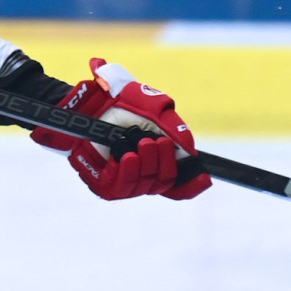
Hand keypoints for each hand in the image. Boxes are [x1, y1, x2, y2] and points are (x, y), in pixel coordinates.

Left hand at [32, 58, 211, 200]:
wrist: (87, 103)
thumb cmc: (120, 102)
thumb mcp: (152, 107)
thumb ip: (174, 126)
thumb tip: (189, 151)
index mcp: (157, 159)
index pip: (180, 183)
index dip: (193, 184)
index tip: (204, 178)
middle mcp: (142, 174)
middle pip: (165, 183)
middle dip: (165, 163)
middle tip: (156, 142)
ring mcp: (124, 181)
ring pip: (146, 186)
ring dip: (147, 163)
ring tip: (140, 144)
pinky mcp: (104, 185)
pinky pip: (123, 188)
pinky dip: (129, 171)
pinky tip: (128, 157)